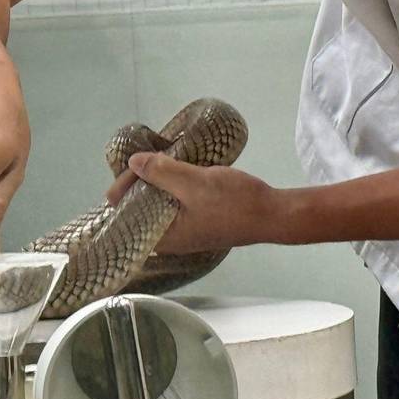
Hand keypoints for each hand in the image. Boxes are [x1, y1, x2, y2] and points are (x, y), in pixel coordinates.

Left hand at [127, 152, 279, 253]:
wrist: (273, 214)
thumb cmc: (233, 203)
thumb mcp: (193, 183)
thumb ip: (161, 172)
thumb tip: (134, 162)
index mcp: (164, 237)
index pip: (127, 215)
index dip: (125, 188)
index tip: (134, 164)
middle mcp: (171, 240)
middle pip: (140, 210)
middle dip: (139, 184)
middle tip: (145, 158)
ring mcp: (186, 232)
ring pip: (158, 206)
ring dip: (157, 184)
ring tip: (157, 160)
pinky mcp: (198, 222)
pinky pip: (175, 205)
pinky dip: (172, 188)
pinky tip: (176, 171)